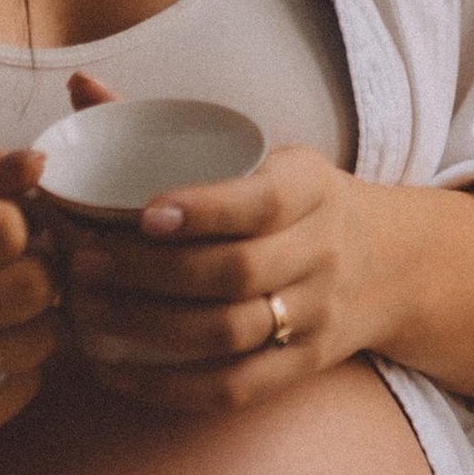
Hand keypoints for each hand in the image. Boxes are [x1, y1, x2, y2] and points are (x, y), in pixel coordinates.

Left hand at [54, 78, 388, 417]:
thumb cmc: (298, 204)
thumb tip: (80, 87)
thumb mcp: (264, 155)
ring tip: (87, 313)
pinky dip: (166, 386)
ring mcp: (314, 317)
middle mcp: (320, 254)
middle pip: (237, 273)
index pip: (260, 203)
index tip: (142, 213)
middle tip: (84, 265)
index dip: (202, 211)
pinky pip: (231, 388)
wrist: (393, 266)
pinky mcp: (299, 368)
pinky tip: (114, 369)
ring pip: (229, 333)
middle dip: (152, 274)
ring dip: (149, 328)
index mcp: (310, 190)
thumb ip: (170, 131)